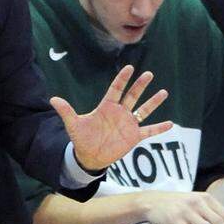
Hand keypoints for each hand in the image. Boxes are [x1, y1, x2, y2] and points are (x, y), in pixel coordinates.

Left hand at [51, 65, 170, 171]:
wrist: (90, 156)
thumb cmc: (82, 138)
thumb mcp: (73, 125)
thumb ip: (67, 111)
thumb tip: (53, 99)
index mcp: (107, 107)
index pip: (116, 89)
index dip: (122, 79)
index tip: (129, 68)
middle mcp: (120, 113)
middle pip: (132, 96)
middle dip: (140, 86)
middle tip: (148, 74)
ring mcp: (128, 124)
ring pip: (143, 110)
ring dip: (153, 102)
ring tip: (163, 92)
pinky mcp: (134, 137)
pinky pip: (149, 131)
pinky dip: (159, 128)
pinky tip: (170, 124)